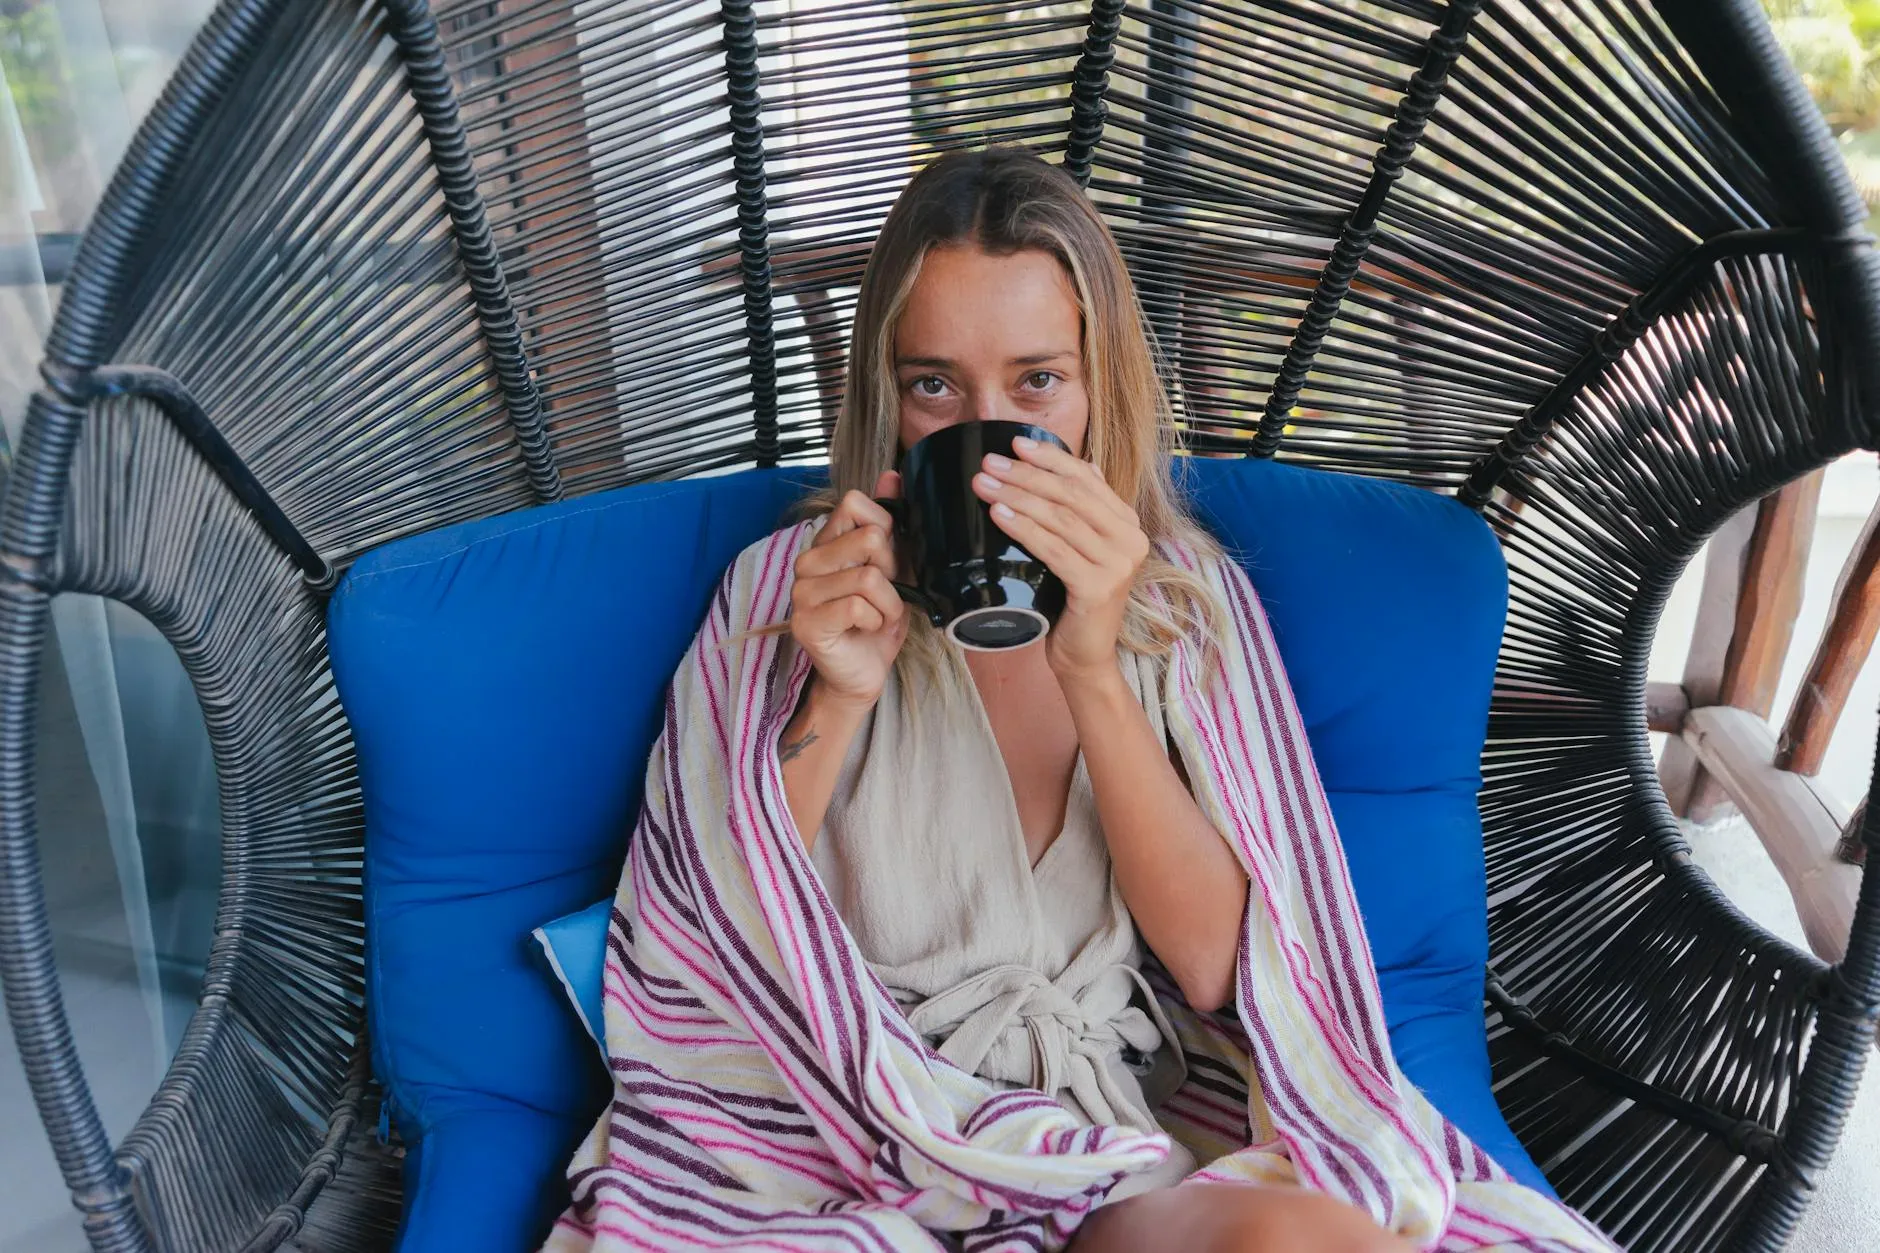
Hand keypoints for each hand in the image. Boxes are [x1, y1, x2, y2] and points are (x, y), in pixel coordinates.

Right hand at [789, 472, 908, 708]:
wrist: (865, 672)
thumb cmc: (877, 621)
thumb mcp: (896, 566)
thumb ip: (892, 521)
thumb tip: (893, 474)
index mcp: (826, 542)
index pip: (856, 503)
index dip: (886, 532)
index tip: (887, 564)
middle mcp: (807, 561)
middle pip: (871, 539)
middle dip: (893, 573)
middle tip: (883, 597)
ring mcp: (802, 591)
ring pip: (870, 577)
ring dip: (889, 604)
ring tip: (877, 617)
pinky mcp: (806, 622)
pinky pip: (859, 606)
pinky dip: (876, 620)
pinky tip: (866, 630)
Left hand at [971, 436, 1148, 682]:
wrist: (1085, 656)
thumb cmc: (1073, 601)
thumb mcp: (1081, 550)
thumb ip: (1081, 512)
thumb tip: (1069, 465)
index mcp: (1127, 524)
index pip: (1088, 478)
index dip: (1051, 457)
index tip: (1015, 444)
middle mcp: (1130, 539)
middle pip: (1072, 494)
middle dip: (1027, 475)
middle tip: (990, 464)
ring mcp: (1118, 565)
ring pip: (1061, 519)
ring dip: (1018, 497)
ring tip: (984, 486)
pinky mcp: (1098, 588)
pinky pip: (1055, 550)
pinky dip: (1024, 529)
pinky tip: (1000, 516)